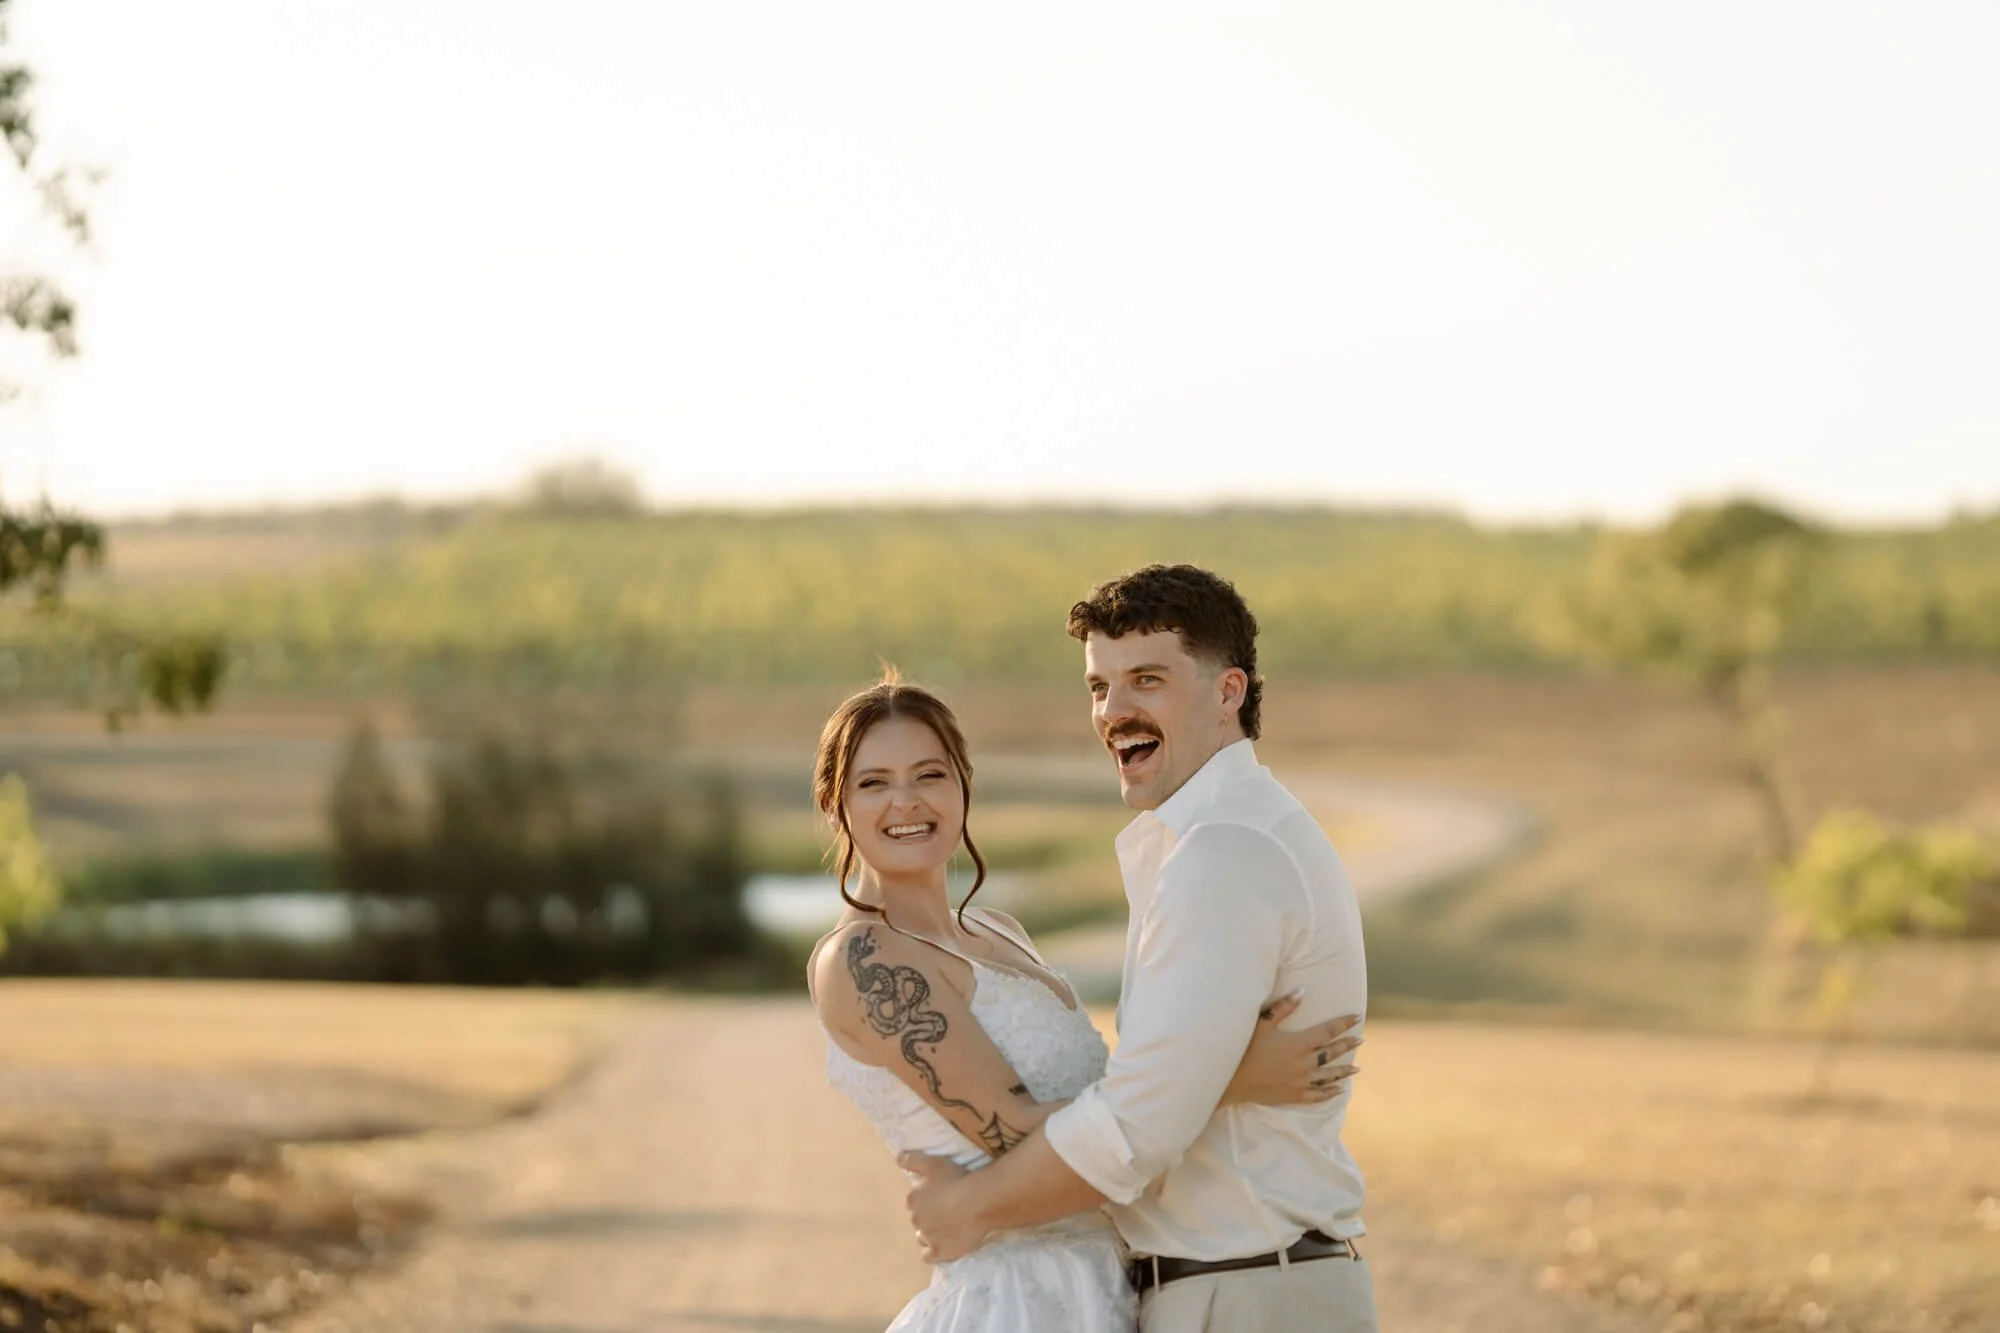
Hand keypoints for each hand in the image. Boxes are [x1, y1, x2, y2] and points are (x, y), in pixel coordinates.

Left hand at [897, 1151, 980, 1263]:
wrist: (978, 1203)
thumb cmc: (956, 1179)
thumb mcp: (932, 1162)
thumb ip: (912, 1160)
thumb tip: (898, 1158)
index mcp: (913, 1199)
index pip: (915, 1202)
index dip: (927, 1200)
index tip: (940, 1197)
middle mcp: (916, 1220)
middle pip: (919, 1220)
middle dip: (929, 1217)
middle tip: (947, 1212)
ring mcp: (928, 1238)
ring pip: (923, 1238)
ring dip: (930, 1234)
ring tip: (947, 1229)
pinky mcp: (940, 1253)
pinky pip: (929, 1257)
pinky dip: (933, 1252)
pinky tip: (942, 1247)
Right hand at [1222, 991, 1362, 1105]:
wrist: (1232, 1080)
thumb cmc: (1245, 1048)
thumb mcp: (1262, 1023)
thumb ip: (1284, 1007)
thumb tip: (1302, 991)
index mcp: (1298, 1043)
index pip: (1327, 1031)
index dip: (1343, 1023)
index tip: (1357, 1017)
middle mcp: (1304, 1063)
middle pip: (1332, 1053)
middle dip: (1347, 1045)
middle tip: (1361, 1040)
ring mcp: (1301, 1081)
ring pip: (1329, 1076)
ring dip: (1344, 1071)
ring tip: (1357, 1068)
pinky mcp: (1294, 1096)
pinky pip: (1318, 1095)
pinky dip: (1330, 1093)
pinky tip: (1339, 1091)